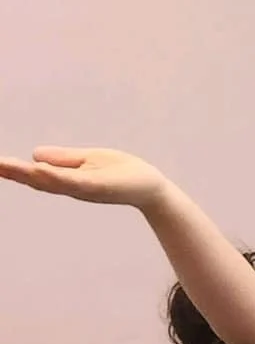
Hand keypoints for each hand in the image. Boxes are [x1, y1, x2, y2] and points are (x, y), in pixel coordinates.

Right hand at [0, 145, 169, 209]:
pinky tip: (40, 170)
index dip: (12, 170)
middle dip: (11, 173)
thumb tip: (34, 155)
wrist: (151, 186)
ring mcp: (84, 188)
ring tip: (4, 166)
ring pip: (50, 181)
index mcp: (66, 179)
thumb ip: (62, 159)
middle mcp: (70, 186)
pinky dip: (57, 176)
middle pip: (35, 180)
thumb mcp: (87, 160)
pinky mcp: (99, 186)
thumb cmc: (121, 172)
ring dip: (26, 174)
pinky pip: (74, 181)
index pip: (33, 174)